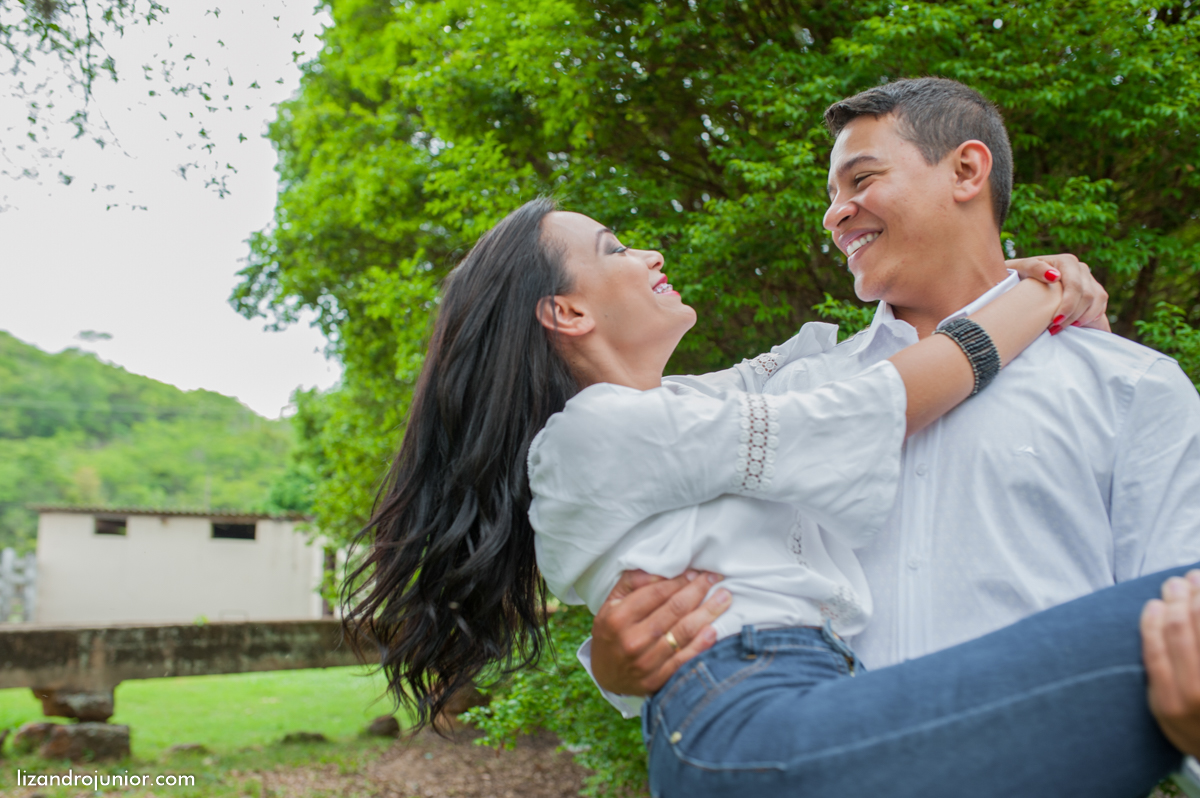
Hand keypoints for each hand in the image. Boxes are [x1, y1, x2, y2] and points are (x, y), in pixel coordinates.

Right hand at [590, 569, 731, 695]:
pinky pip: (684, 660)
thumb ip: (632, 582)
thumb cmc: (612, 632)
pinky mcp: (656, 680)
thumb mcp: (611, 603)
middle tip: (715, 578)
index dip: (679, 580)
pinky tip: (714, 630)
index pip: (656, 593)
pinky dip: (701, 645)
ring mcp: (645, 662)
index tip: (696, 572)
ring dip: (708, 613)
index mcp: (619, 618)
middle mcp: (632, 640)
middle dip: (698, 590)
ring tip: (724, 598)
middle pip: (674, 610)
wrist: (603, 674)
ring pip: (684, 632)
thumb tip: (661, 571)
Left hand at [1006, 253, 1109, 333]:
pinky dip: (1091, 317)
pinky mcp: (1093, 290)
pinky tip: (1075, 325)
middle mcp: (1081, 268)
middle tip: (1055, 329)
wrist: (1024, 278)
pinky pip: (1100, 305)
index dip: (1068, 306)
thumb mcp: (1020, 268)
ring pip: (1098, 300)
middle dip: (1073, 315)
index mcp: (1066, 261)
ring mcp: (1089, 279)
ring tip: (1063, 328)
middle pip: (1088, 296)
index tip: (1055, 321)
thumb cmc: (1019, 274)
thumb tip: (1054, 276)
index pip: (1075, 287)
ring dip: (1083, 318)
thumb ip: (1033, 268)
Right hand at [1140, 571, 1199, 756]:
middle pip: (1180, 630)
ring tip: (1195, 578)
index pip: (1155, 647)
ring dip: (1199, 595)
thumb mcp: (1163, 712)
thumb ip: (1156, 676)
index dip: (1152, 619)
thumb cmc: (1195, 727)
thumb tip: (1153, 624)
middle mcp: (1195, 691)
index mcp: (1169, 701)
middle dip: (1175, 598)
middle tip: (1174, 583)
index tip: (1154, 603)